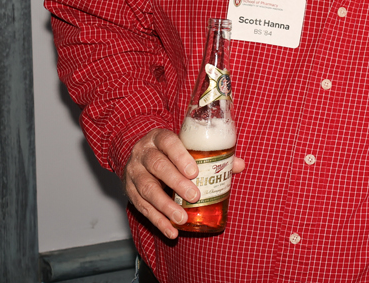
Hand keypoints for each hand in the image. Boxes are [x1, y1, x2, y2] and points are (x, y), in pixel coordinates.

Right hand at [122, 128, 245, 237]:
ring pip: (147, 189)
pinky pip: (142, 208)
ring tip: (182, 218)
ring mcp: (134, 172)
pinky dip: (158, 221)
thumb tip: (239, 165)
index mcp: (159, 138)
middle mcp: (143, 153)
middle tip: (194, 196)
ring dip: (165, 206)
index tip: (194, 172)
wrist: (137, 154)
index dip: (180, 157)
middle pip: (158, 166)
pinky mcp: (129, 191)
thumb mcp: (184, 145)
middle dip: (176, 182)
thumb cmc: (169, 150)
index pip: (168, 142)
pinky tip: (171, 231)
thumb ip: (210, 154)